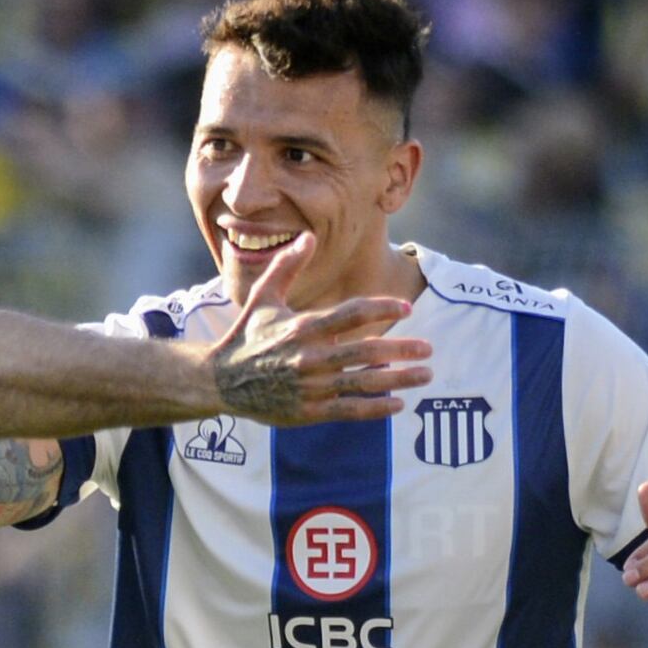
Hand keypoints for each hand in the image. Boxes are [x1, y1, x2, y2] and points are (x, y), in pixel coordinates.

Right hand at [199, 239, 430, 424]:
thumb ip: (287, 266)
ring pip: (363, 383)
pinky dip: (376, 408)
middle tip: (428, 348)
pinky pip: (349, 410)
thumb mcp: (262, 297)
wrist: (218, 382)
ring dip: (399, 379)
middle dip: (402, 349)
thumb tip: (307, 235)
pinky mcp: (307, 412)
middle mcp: (309, 356)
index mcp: (302, 327)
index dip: (382, 309)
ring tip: (424, 374)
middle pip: (366, 351)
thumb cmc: (245, 335)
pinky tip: (399, 404)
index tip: (407, 307)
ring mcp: (310, 387)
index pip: (350, 314)